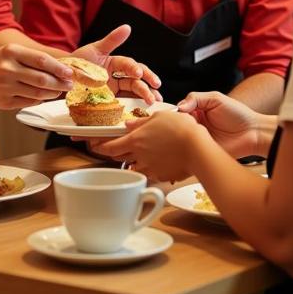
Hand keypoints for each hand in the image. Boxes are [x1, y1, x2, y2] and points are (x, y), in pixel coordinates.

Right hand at [0, 44, 73, 109]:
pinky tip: (43, 95)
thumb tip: (62, 69)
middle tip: (70, 85)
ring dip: (53, 93)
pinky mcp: (4, 103)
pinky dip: (40, 99)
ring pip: (38, 93)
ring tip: (59, 90)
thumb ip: (35, 58)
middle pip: (42, 80)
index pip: (41, 60)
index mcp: (11, 52)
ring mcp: (5, 88)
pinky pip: (29, 102)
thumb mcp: (13, 51)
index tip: (70, 73)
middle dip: (60, 83)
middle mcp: (7, 69)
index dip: (59, 68)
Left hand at [73, 25, 161, 103]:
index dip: (136, 69)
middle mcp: (118, 77)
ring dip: (145, 97)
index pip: (130, 66)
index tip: (139, 74)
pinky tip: (141, 111)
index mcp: (116, 64)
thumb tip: (127, 27)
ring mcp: (114, 91)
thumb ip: (112, 40)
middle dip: (147, 86)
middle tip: (154, 92)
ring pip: (133, 93)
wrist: (62, 78)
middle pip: (136, 81)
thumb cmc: (78, 62)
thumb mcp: (94, 50)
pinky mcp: (110, 103)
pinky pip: (124, 105)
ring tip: (153, 102)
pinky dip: (134, 108)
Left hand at [87, 110, 205, 181]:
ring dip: (134, 161)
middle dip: (116, 153)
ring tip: (141, 154)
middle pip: (120, 158)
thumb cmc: (180, 129)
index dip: (100, 147)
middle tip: (115, 148)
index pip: (110, 147)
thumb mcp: (159, 117)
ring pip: (135, 167)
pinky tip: (159, 160)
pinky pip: (151, 173)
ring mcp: (150, 169)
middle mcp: (139, 156)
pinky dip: (151, 168)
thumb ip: (141, 122)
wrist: (198, 149)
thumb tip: (129, 124)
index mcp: (135, 140)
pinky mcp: (161, 177)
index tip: (93, 146)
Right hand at [178, 91, 263, 158]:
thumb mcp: (216, 99)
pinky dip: (188, 148)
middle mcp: (196, 125)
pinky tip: (191, 144)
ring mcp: (199, 139)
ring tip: (187, 133)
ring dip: (181, 136)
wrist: (254, 132)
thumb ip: (196, 98)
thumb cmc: (237, 113)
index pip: (178, 111)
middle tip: (180, 124)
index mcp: (196, 110)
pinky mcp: (204, 151)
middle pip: (178, 125)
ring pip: (182, 138)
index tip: (174, 114)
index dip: (174, 112)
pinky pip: (192, 151)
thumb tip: (179, 106)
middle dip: (176, 125)